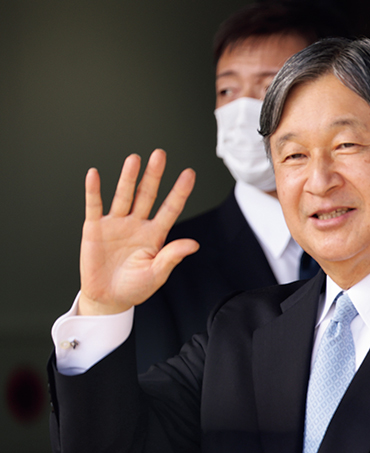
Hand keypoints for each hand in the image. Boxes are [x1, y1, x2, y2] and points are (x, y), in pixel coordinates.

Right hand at [79, 150, 197, 315]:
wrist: (108, 298)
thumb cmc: (135, 287)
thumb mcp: (157, 273)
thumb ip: (172, 256)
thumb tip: (193, 244)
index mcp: (155, 235)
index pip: (170, 208)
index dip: (180, 191)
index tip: (189, 173)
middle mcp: (137, 224)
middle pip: (146, 195)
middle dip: (153, 175)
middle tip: (160, 154)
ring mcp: (116, 224)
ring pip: (123, 196)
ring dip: (128, 178)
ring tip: (134, 159)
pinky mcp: (94, 228)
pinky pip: (94, 206)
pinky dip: (93, 191)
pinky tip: (94, 174)